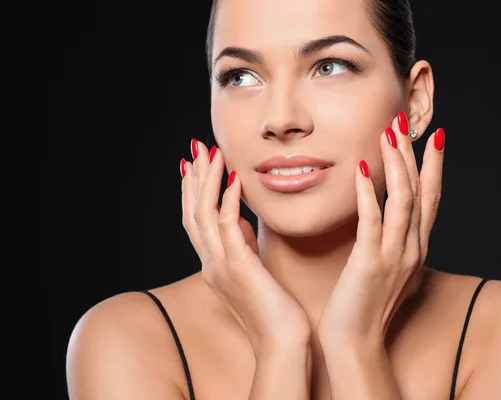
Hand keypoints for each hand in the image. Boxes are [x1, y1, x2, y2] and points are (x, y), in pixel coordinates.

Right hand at [181, 139, 310, 354]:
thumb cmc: (273, 309)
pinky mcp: (239, 267)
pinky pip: (227, 227)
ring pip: (203, 215)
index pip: (195, 222)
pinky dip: (228, 200)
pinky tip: (234, 179)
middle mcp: (211, 264)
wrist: (282, 342)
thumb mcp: (253, 271)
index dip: (192, 192)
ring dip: (207, 181)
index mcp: (214, 265)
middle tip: (195, 148)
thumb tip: (241, 221)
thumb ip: (242, 246)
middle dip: (193, 179)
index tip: (194, 165)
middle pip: (191, 213)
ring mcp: (221, 266)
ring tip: (211, 153)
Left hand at [317, 112, 444, 345]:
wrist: (355, 342)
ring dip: (396, 164)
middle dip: (413, 154)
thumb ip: (392, 243)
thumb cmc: (366, 305)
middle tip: (403, 121)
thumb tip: (387, 221)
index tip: (434, 137)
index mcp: (416, 248)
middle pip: (419, 191)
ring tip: (387, 133)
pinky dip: (369, 193)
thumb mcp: (388, 269)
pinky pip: (372, 221)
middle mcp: (412, 248)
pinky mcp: (369, 263)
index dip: (434, 167)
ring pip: (402, 200)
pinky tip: (362, 168)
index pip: (430, 199)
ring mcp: (394, 256)